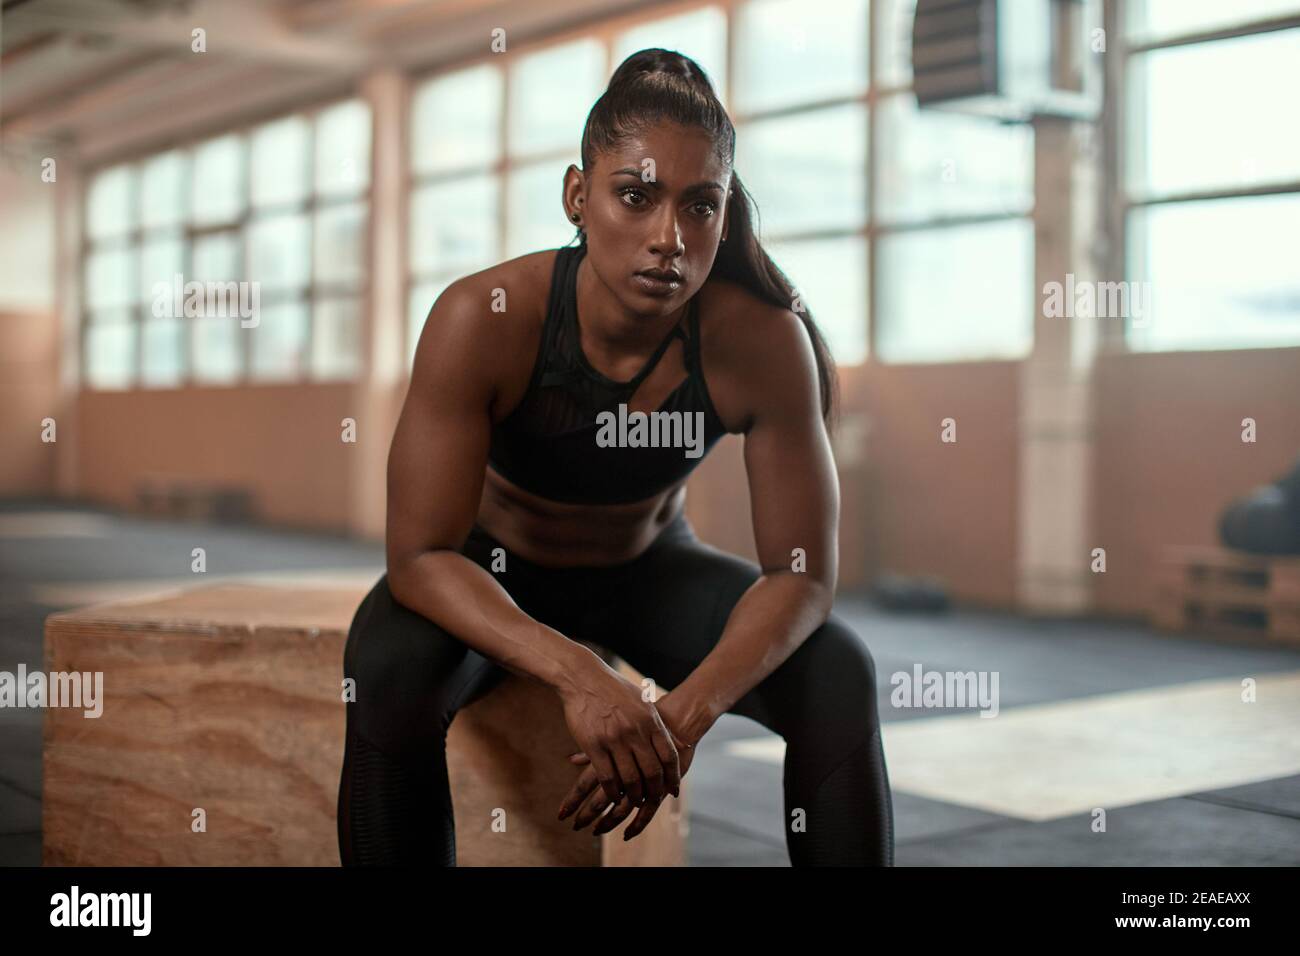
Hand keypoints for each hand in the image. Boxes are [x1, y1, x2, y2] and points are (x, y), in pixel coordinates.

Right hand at [554, 659, 681, 811]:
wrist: (583, 677)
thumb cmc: (613, 688)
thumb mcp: (641, 700)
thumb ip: (655, 720)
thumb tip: (670, 737)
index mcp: (650, 720)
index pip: (668, 756)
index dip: (672, 776)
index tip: (673, 789)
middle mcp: (635, 731)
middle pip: (651, 771)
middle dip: (654, 791)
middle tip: (653, 800)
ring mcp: (614, 739)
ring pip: (629, 778)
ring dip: (633, 795)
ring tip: (634, 801)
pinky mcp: (593, 745)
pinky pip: (607, 777)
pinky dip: (612, 791)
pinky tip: (614, 796)